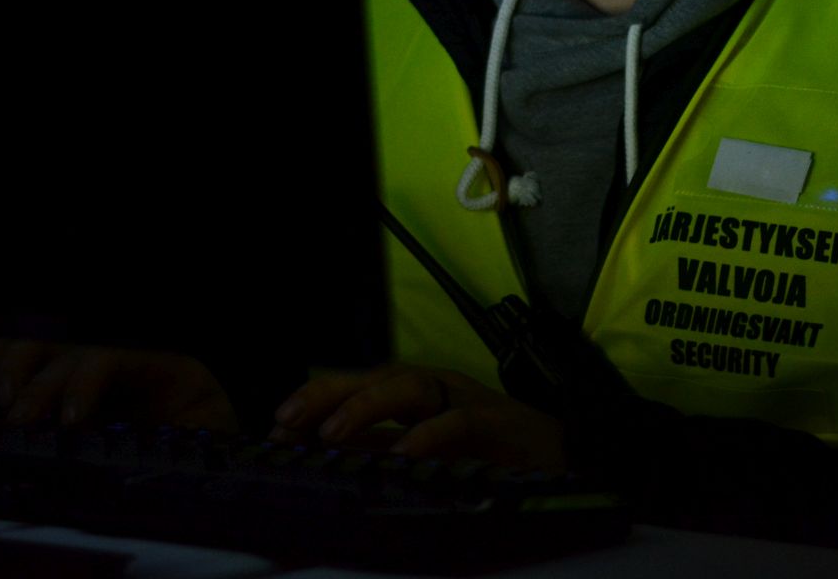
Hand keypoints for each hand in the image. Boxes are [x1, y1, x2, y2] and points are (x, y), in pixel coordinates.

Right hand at [0, 338, 239, 433]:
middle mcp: (116, 359)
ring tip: (4, 406)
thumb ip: (188, 439)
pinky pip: (22, 355)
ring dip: (14, 370)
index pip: (110, 357)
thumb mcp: (211, 432)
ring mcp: (86, 366)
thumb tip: (152, 457)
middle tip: (19, 424)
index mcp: (158, 367)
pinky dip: (0, 364)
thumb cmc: (206, 431)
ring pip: (39, 346)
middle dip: (39, 387)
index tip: (71, 421)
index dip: (83, 382)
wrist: (207, 427)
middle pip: (66, 353)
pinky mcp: (62, 382)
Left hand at [270, 364, 564, 472]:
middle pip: (374, 377)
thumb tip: (326, 461)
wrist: (560, 456)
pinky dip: (428, 435)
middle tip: (288, 420)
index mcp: (415, 396)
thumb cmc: (490, 454)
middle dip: (327, 394)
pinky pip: (457, 422)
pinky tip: (403, 453)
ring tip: (331, 432)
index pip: (357, 386)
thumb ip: (383, 452)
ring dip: (366, 407)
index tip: (277, 427)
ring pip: (408, 387)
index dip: (316, 401)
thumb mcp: (425, 454)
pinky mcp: (494, 422)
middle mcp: (434, 389)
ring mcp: (463, 400)